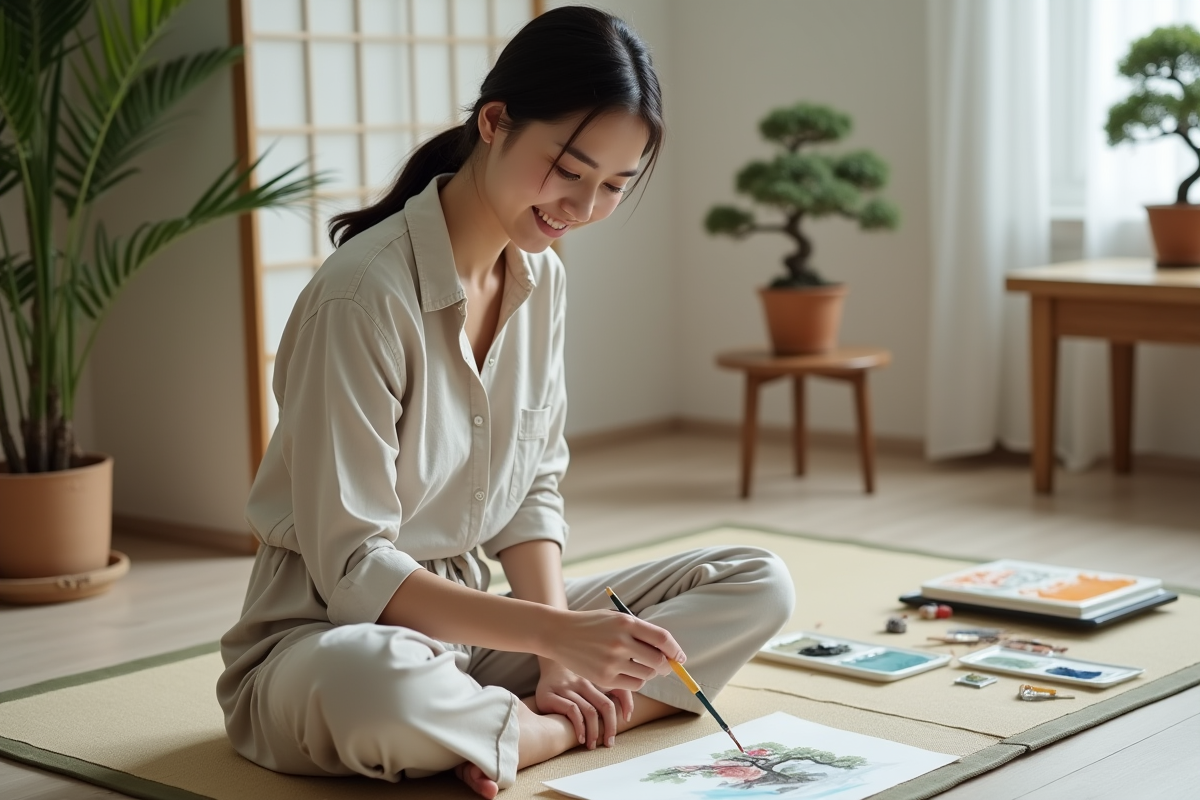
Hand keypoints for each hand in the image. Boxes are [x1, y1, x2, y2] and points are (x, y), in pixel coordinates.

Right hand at [535, 659, 631, 748]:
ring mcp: (567, 688)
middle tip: (608, 744)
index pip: (615, 697)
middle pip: (604, 705)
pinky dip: (579, 726)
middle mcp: (582, 682)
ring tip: (592, 745)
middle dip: (610, 728)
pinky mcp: (550, 695)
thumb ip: (618, 693)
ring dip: (594, 731)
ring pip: (589, 710)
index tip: (614, 736)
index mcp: (596, 680)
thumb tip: (628, 716)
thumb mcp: (595, 683)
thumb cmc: (575, 681)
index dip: (617, 719)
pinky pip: (572, 710)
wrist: (547, 665)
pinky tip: (580, 737)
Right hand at [545, 609, 685, 691]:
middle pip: (658, 660)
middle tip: (664, 666)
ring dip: (649, 673)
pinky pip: (633, 685)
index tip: (680, 657)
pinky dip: (636, 681)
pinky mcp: (604, 677)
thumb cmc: (592, 625)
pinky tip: (628, 673)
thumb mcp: (615, 619)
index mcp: (626, 623)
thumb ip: (640, 632)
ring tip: (639, 666)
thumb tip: (668, 651)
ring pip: (647, 675)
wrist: (559, 633)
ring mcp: (611, 661)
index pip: (662, 639)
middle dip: (666, 665)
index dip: (675, 650)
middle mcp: (620, 641)